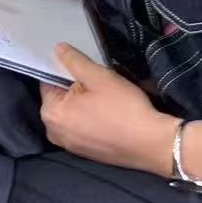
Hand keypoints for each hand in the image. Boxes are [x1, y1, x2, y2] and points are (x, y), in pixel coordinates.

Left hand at [39, 47, 176, 175]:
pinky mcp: (86, 153)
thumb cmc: (123, 109)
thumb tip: (58, 50)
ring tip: (107, 97)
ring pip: (73, 113)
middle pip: (61, 98)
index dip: (66, 71)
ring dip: (85, 103)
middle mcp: (54, 132)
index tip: (85, 68)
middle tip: (100, 82)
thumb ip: (74, 61)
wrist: (152, 144)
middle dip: (76, 88)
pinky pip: (83, 128)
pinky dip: (92, 118)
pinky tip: (109, 113)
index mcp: (50, 114)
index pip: (49, 81)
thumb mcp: (98, 77)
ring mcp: (70, 145)